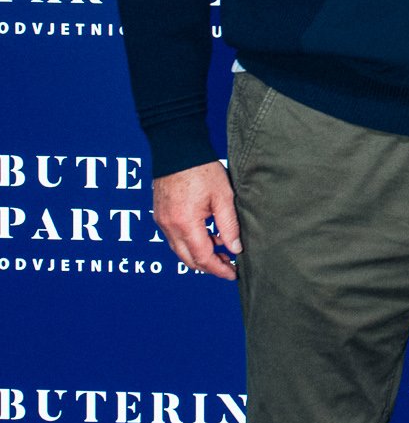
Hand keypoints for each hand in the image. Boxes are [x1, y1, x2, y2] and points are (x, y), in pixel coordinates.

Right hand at [151, 161, 240, 278]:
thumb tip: (235, 249)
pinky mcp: (160, 215)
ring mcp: (162, 221)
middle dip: (209, 266)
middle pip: (188, 259)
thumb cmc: (201, 170)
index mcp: (186, 223)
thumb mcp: (223, 197)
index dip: (219, 269)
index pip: (202, 258)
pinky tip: (208, 237)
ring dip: (199, 255)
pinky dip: (190, 243)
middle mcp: (169, 226)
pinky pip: (174, 238)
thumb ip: (229, 226)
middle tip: (229, 265)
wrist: (177, 148)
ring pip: (180, 250)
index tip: (233, 273)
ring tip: (222, 250)